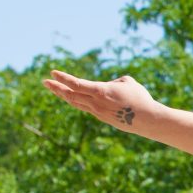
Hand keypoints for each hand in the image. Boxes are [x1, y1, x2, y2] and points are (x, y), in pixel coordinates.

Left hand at [42, 70, 157, 132]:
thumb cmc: (139, 98)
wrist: (147, 119)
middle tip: (45, 81)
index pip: (76, 84)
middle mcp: (95, 103)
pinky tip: (76, 98)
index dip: (63, 78)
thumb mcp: (127, 82)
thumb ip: (114, 82)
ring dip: (65, 96)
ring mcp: (98, 112)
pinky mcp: (103, 118)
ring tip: (56, 90)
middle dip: (56, 88)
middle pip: (71, 95)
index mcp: (100, 91)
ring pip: (76, 103)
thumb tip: (108, 87)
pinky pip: (87, 108)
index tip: (53, 72)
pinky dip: (79, 101)